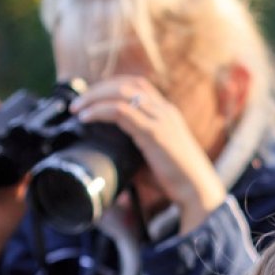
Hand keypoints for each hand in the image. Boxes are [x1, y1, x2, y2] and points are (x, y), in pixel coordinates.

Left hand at [71, 77, 226, 231]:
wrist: (197, 190)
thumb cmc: (177, 180)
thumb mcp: (153, 159)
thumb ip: (133, 152)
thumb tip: (109, 158)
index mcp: (167, 113)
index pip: (137, 85)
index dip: (112, 86)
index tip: (92, 98)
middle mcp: (165, 110)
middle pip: (127, 83)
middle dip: (98, 88)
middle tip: (78, 102)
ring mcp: (161, 119)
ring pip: (121, 92)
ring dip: (94, 96)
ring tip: (77, 108)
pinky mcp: (154, 132)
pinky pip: (121, 111)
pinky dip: (100, 111)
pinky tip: (86, 118)